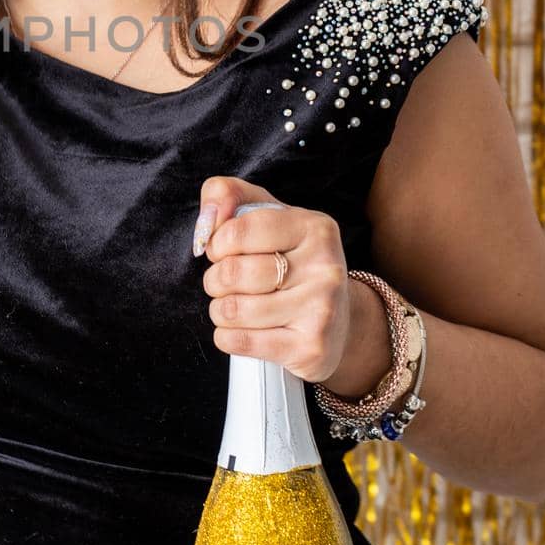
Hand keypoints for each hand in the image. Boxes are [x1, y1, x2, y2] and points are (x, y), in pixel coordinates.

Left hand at [192, 177, 352, 383]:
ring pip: (233, 310)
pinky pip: (240, 342)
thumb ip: (228, 195)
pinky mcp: (311, 349)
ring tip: (233, 306)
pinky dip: (226, 337)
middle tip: (224, 283)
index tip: (221, 251)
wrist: (337, 323)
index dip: (216, 243)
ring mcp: (322, 310)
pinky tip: (240, 331)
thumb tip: (206, 220)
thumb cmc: (291, 261)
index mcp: (315, 227)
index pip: (238, 230)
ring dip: (220, 310)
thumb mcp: (267, 216)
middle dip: (215, 280)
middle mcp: (325, 266)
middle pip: (233, 272)